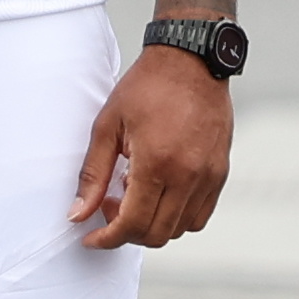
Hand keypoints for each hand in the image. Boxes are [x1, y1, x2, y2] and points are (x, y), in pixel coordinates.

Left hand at [75, 41, 233, 249]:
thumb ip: (93, 174)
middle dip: (126, 233)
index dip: (107, 239)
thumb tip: (79, 213)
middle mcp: (188, 174)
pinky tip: (160, 192)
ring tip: (136, 195)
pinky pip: (200, 215)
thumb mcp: (108, 126)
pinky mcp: (220, 172)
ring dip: (152, 225)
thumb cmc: (148, 86)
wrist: (192, 60)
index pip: (132, 224)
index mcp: (157, 163)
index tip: (92, 237)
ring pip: (179, 229)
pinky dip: (177, 216)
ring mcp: (208, 175)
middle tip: (110, 207)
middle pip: (156, 234)